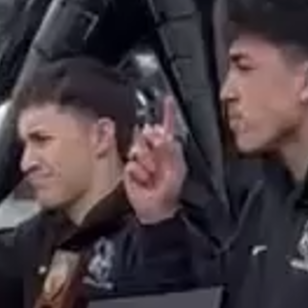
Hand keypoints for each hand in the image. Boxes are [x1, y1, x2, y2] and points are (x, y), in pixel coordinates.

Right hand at [123, 97, 186, 224]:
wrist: (156, 209)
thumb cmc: (170, 190)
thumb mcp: (177, 169)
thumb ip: (172, 150)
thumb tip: (162, 135)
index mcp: (168, 148)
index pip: (167, 127)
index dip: (167, 112)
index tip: (167, 99)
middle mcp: (153, 150)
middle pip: (148, 134)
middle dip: (154, 147)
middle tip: (159, 163)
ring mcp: (140, 159)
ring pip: (138, 149)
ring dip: (148, 164)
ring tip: (153, 175)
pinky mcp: (130, 169)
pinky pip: (132, 165)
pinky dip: (139, 175)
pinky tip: (144, 181)